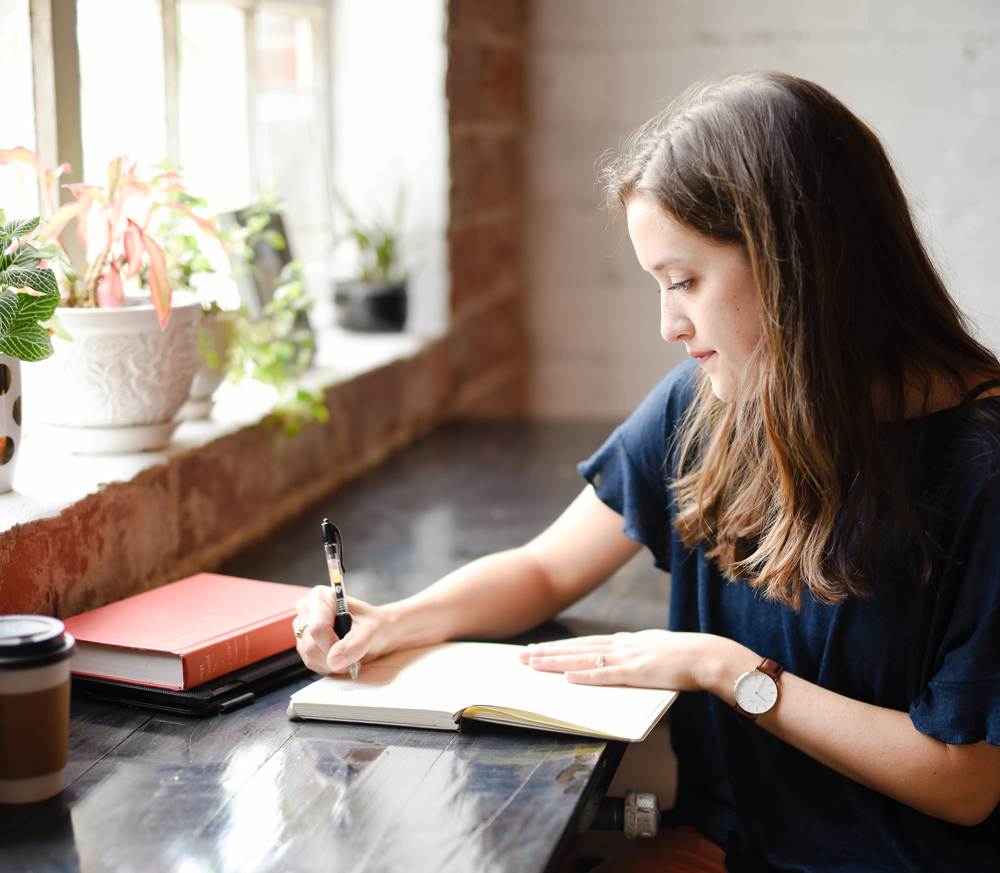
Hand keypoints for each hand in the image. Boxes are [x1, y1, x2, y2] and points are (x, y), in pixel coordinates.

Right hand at [293, 586, 387, 675]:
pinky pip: (310, 662)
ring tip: (349, 657)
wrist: (377, 632)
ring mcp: (303, 626)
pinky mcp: (303, 642)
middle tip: (353, 657)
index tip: (349, 651)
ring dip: (331, 664)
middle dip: (333, 658)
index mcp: (321, 597)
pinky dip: (328, 666)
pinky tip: (340, 659)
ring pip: (309, 656)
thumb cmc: (375, 624)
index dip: (332, 645)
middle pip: (311, 644)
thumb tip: (334, 660)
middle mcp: (307, 609)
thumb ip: (355, 644)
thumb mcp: (372, 630)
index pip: (318, 628)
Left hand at [519, 630, 718, 690]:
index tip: (538, 649)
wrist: (706, 656)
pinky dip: (585, 676)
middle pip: (576, 648)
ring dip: (557, 662)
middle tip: (522, 657)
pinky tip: (567, 678)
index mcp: (625, 642)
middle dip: (547, 652)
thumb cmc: (684, 658)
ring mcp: (627, 658)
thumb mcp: (653, 651)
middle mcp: (621, 646)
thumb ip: (634, 656)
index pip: (585, 643)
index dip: (560, 647)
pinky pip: (605, 676)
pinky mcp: (636, 673)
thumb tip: (620, 663)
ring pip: (584, 659)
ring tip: (533, 664)